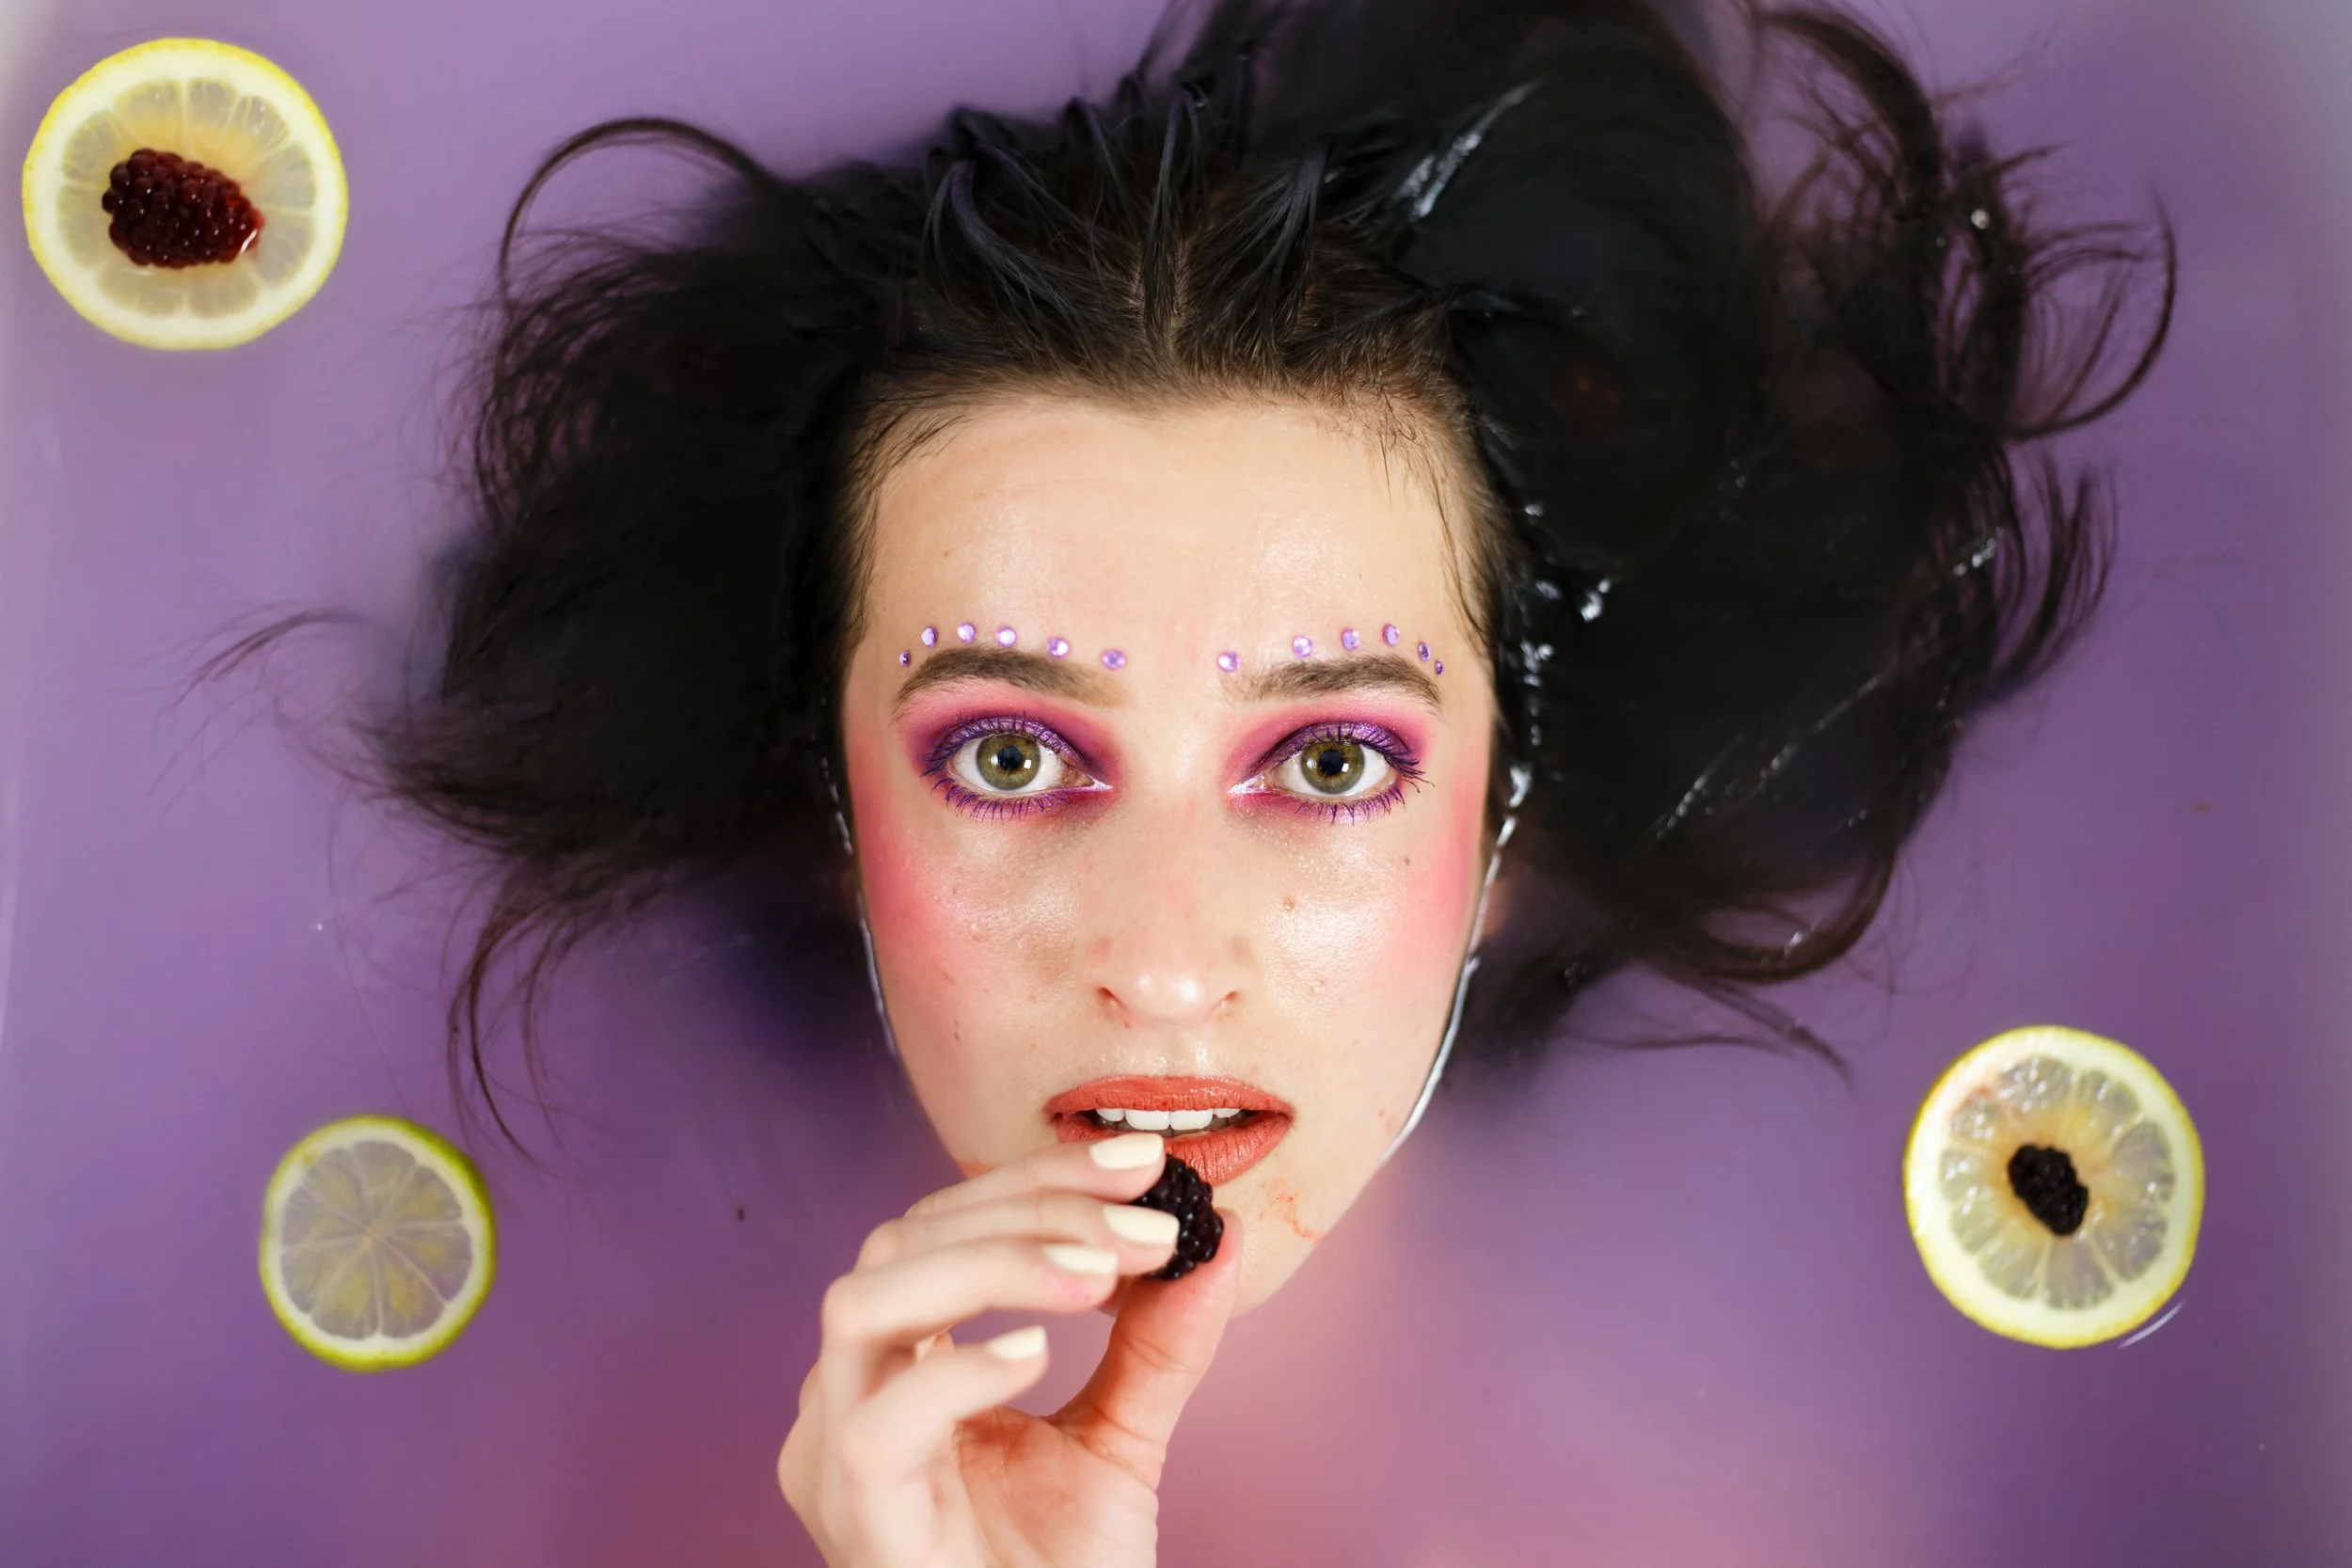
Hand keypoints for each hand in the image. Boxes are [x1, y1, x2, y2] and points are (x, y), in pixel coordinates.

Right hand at [777, 1132, 1242, 1566]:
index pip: (947, 1224)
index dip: (1041, 1177)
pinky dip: (958, 1372)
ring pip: (867, 1303)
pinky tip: (1040, 1355)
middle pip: (903, 1241)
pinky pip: (876, 1427)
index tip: (1144, 1159)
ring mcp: (837, 1461)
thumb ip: (1157, 1341)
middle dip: (1031, 1209)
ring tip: (1099, 1272)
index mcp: (899, 1364)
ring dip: (993, 1265)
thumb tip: (1221, 1237)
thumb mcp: (1122, 1440)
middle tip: (1146, 1221)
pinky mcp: (858, 1525)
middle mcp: (850, 1398)